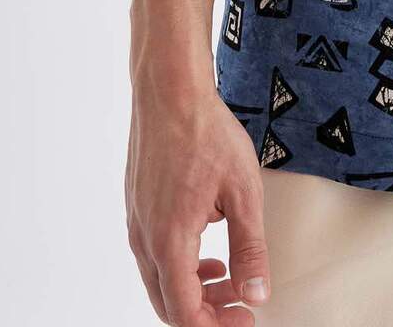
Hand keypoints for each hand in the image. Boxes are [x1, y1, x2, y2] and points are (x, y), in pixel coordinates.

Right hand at [125, 80, 270, 323]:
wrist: (169, 90)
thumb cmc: (206, 133)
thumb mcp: (242, 191)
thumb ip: (250, 248)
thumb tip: (256, 295)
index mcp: (169, 241)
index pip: (185, 314)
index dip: (217, 326)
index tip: (246, 319)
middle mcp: (144, 240)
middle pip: (168, 305)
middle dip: (206, 313)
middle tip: (241, 305)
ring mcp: (136, 223)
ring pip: (159, 281)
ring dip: (193, 290)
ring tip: (229, 277)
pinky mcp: (136, 208)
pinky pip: (153, 255)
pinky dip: (180, 266)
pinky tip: (207, 248)